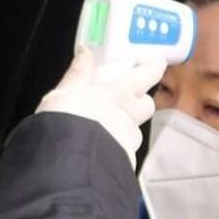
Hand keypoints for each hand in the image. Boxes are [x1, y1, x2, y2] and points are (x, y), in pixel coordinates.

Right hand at [36, 47, 166, 167]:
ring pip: (134, 131)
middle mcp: (129, 117)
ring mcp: (129, 142)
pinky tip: (97, 150)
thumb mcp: (64, 92)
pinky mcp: (124, 163)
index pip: (147, 74)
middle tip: (123, 98)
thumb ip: (78, 74)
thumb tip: (85, 52)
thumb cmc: (67, 123)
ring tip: (101, 130)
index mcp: (118, 94)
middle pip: (147, 104)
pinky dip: (114, 150)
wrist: (68, 166)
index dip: (153, 67)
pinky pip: (123, 153)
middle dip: (139, 101)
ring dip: (123, 129)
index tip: (154, 62)